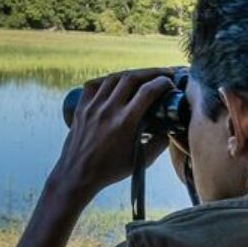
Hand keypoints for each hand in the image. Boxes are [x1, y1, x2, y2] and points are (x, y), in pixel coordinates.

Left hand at [48, 68, 176, 199]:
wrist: (77, 174)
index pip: (147, 91)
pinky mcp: (81, 107)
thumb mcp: (140, 161)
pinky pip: (94, 84)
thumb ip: (159, 144)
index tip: (170, 83)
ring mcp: (92, 107)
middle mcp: (108, 110)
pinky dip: (107, 79)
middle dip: (151, 72)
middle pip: (131, 78)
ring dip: (131, 74)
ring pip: (113, 78)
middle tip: (163, 73)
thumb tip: (170, 128)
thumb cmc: (109, 171)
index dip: (162, 82)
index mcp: (125, 122)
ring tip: (143, 76)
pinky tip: (116, 81)